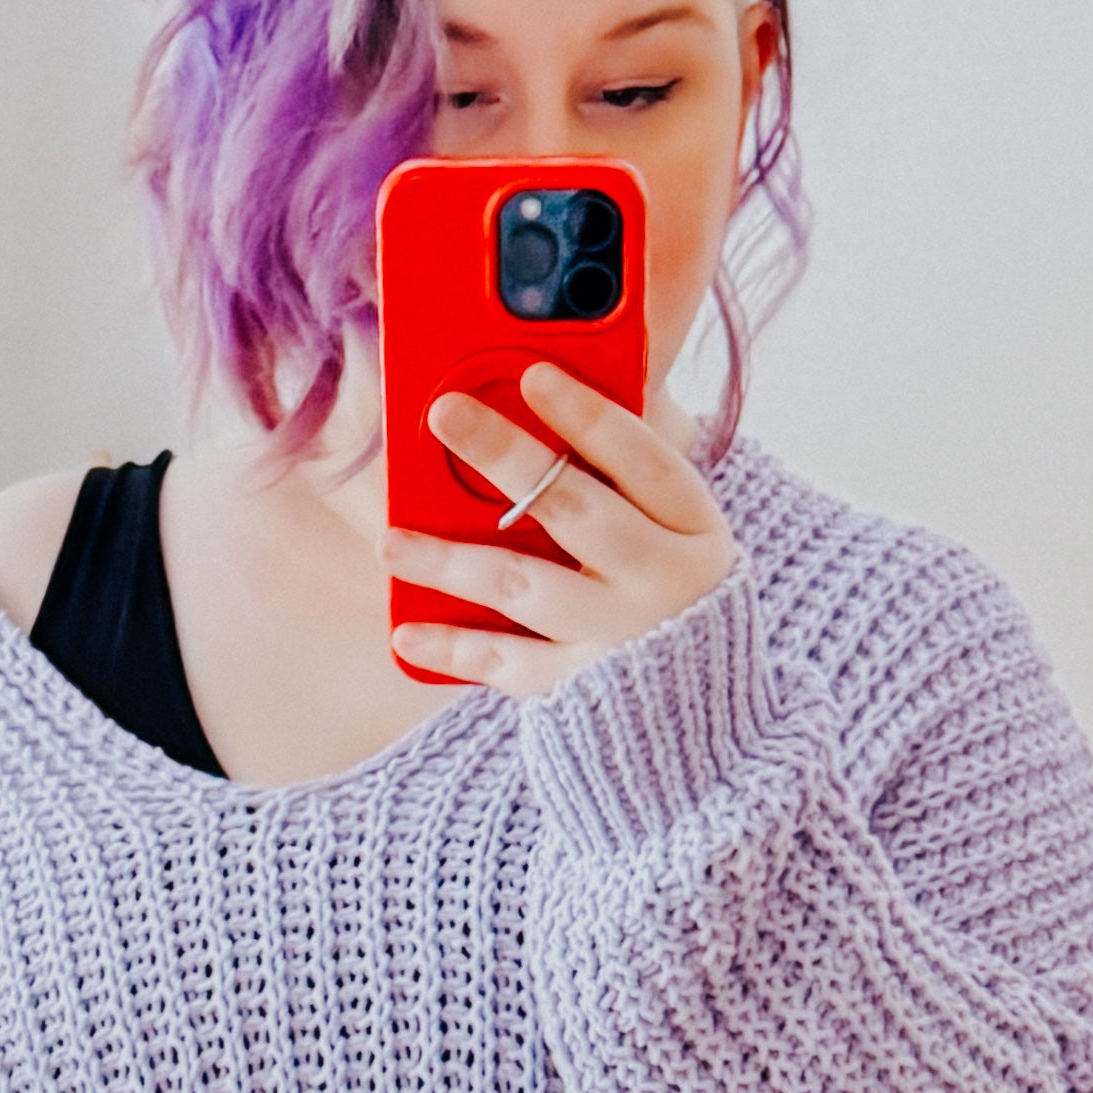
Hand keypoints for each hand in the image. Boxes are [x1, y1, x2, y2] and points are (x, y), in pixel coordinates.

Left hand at [385, 355, 736, 696]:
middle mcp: (660, 581)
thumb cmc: (668, 592)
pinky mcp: (578, 691)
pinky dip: (453, 651)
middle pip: (575, 509)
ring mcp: (618, 638)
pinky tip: (405, 632)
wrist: (700, 718)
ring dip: (453, 560)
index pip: (642, 458)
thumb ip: (620, 476)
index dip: (587, 414)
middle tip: (444, 413)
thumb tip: (534, 398)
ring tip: (392, 540)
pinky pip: (506, 665)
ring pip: (525, 586)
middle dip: (505, 456)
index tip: (534, 373)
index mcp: (692, 526)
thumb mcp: (674, 530)